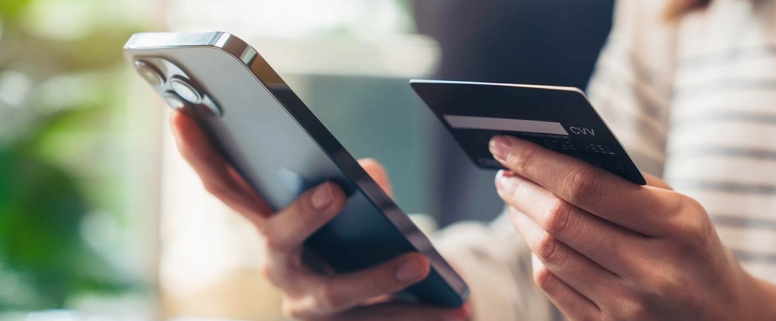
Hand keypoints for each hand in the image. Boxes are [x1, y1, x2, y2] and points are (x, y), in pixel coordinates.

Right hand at [170, 112, 469, 320]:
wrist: (374, 307)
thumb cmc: (356, 241)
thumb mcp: (357, 207)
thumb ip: (360, 185)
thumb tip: (367, 175)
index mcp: (271, 225)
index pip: (226, 186)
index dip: (200, 154)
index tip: (183, 115)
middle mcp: (279, 266)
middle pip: (277, 237)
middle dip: (302, 215)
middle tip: (335, 191)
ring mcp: (307, 305)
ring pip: (336, 293)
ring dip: (380, 277)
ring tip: (420, 263)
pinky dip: (423, 315)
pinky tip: (461, 308)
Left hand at [488, 135, 775, 320]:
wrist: (727, 318)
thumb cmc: (693, 249)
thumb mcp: (680, 209)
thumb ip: (623, 184)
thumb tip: (550, 158)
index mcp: (676, 225)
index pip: (586, 185)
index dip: (537, 162)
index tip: (506, 143)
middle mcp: (653, 271)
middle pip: (560, 221)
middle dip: (520, 190)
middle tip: (504, 172)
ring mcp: (629, 307)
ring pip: (549, 254)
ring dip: (521, 220)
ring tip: (515, 199)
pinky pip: (553, 286)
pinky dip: (538, 256)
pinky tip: (537, 238)